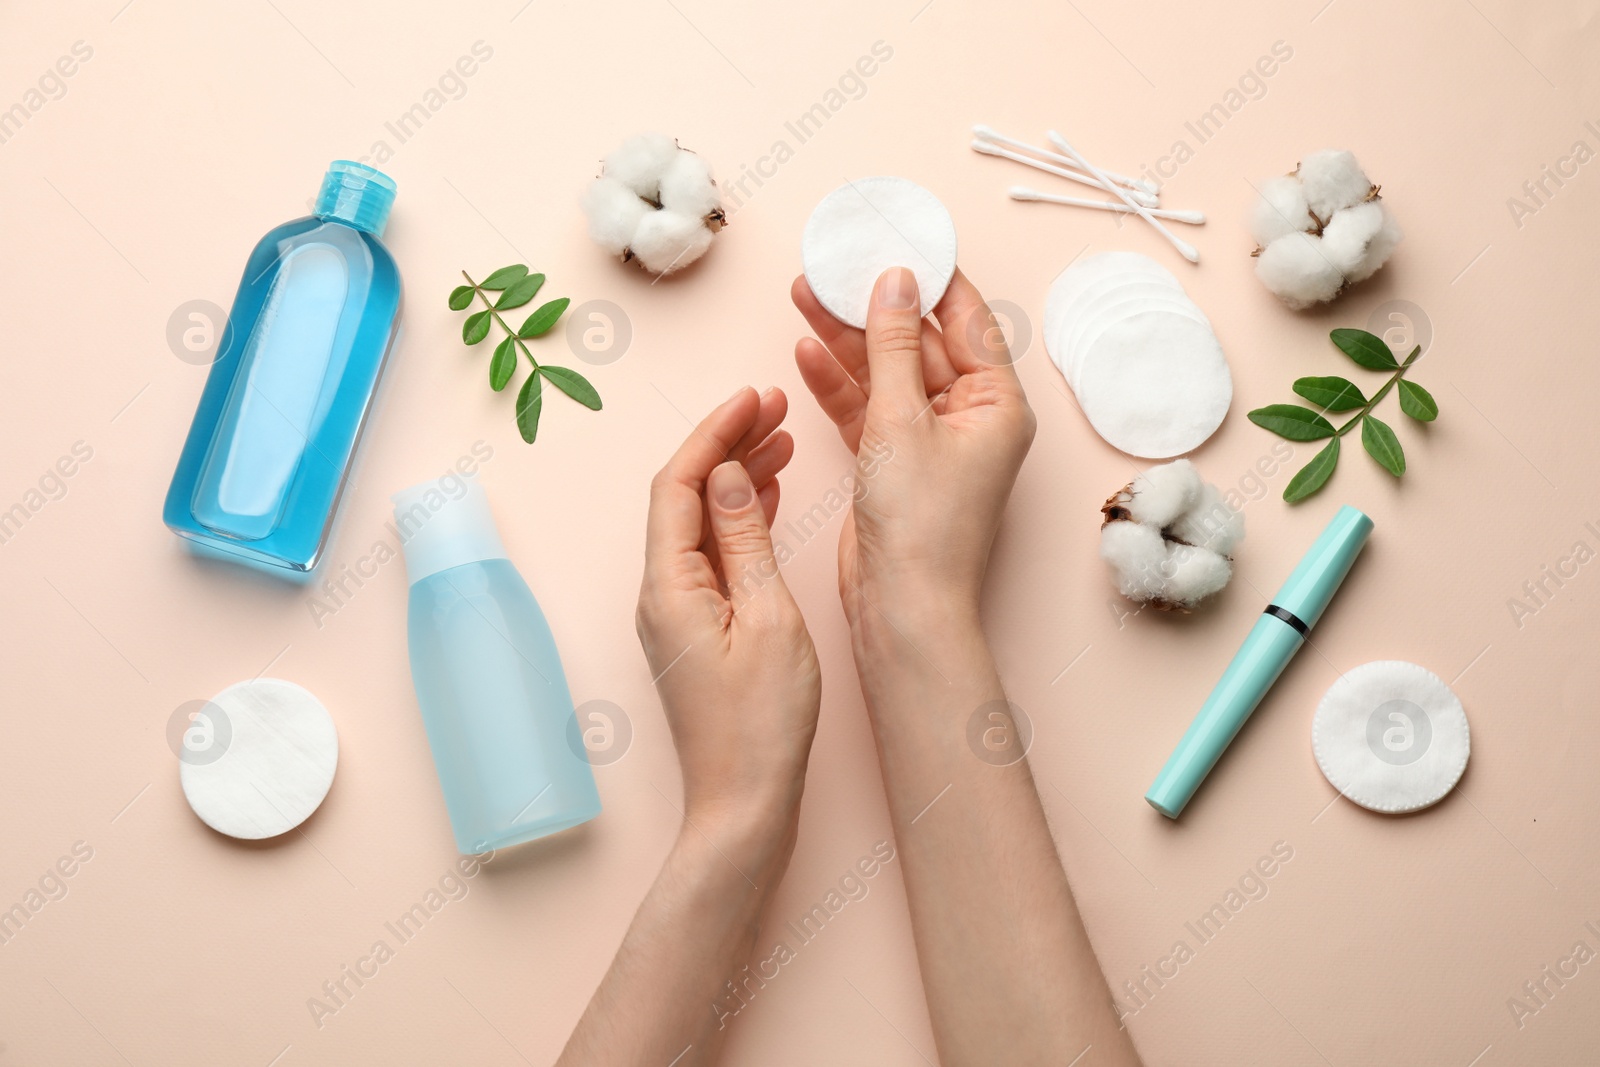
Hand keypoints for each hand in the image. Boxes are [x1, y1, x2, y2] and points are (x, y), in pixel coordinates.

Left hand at [636, 386, 820, 831]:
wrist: (745, 804)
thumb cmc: (762, 724)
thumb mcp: (769, 618)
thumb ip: (747, 540)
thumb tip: (732, 474)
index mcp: (669, 585)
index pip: (681, 482)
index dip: (715, 432)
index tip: (755, 397)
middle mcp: (659, 593)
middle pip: (686, 495)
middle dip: (727, 444)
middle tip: (777, 408)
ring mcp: (675, 613)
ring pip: (700, 522)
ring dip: (738, 478)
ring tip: (785, 440)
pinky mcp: (695, 630)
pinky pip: (711, 554)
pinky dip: (741, 520)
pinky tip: (771, 498)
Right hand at [791, 267, 1035, 628]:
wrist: (901, 607)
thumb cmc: (921, 527)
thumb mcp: (901, 421)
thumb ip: (892, 346)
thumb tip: (896, 282)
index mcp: (997, 403)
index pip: (965, 318)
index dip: (929, 275)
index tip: (897, 235)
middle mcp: (969, 418)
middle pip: (917, 341)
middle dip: (872, 303)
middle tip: (833, 263)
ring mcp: (929, 441)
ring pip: (884, 373)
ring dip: (846, 337)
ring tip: (804, 293)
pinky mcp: (893, 464)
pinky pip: (865, 408)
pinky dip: (838, 382)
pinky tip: (806, 350)